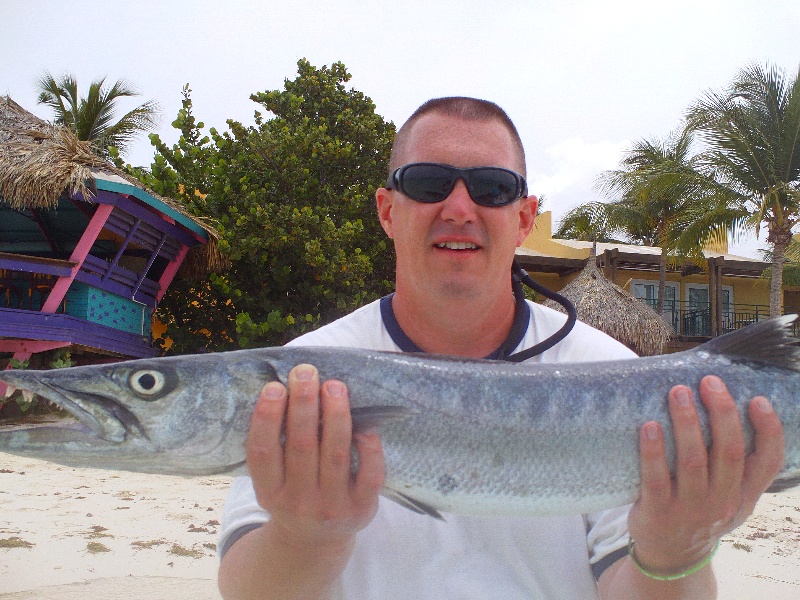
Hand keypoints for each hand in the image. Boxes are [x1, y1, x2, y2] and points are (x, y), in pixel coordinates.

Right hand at [245, 364, 384, 547]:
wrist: (314, 543)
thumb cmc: (293, 493)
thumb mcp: (273, 480)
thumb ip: (276, 445)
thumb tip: (286, 388)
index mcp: (269, 492)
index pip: (263, 453)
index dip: (267, 418)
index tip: (274, 387)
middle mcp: (298, 502)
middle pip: (301, 447)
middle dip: (304, 405)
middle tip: (305, 372)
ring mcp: (332, 507)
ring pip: (335, 454)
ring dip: (336, 415)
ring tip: (334, 385)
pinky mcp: (362, 509)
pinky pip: (370, 474)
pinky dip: (368, 446)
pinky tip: (365, 424)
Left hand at [628, 375, 784, 573]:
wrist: (672, 556)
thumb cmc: (701, 510)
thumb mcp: (730, 496)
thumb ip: (734, 464)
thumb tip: (725, 405)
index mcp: (744, 494)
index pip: (767, 462)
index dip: (768, 431)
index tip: (758, 400)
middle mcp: (722, 501)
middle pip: (729, 452)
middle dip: (722, 413)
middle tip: (709, 381)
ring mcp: (690, 508)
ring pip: (693, 461)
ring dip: (686, 423)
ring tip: (678, 392)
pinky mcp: (658, 513)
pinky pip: (655, 479)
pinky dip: (653, 451)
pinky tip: (649, 426)